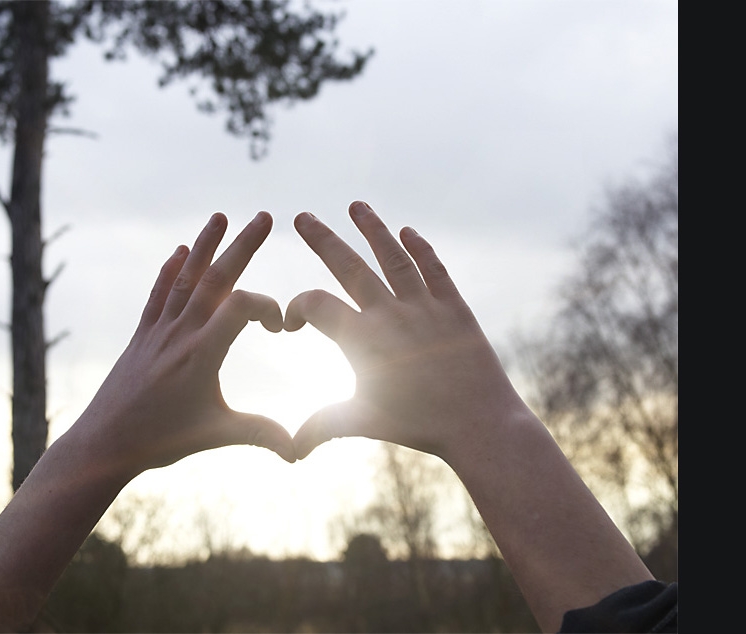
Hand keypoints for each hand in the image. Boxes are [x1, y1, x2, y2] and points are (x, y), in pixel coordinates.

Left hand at [78, 210, 294, 478]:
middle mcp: (180, 334)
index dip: (267, 306)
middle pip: (214, 279)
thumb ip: (260, 434)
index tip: (281, 326)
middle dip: (242, 246)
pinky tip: (180, 252)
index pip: (239, 307)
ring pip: (185, 279)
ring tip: (220, 217)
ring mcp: (158, 331)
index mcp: (202, 354)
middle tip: (263, 216)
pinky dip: (171, 271)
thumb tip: (299, 449)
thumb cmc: (162, 440)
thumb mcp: (217, 435)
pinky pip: (159, 295)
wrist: (105, 442)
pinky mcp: (142, 335)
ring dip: (204, 245)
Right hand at [285, 201, 530, 463]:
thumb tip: (291, 449)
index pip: (316, 305)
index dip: (295, 307)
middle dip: (322, 239)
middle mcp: (391, 315)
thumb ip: (324, 424)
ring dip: (373, 229)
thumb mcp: (364, 421)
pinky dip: (420, 248)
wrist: (480, 425)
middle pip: (349, 266)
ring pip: (393, 257)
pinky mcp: (455, 307)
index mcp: (363, 341)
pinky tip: (408, 232)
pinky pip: (434, 270)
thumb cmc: (418, 426)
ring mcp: (425, 307)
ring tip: (356, 206)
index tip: (292, 323)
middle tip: (302, 216)